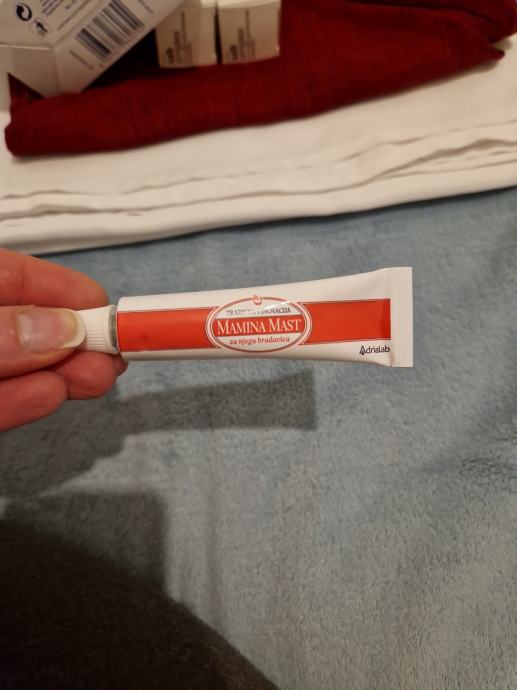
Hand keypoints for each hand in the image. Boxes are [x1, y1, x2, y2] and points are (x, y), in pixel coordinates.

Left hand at [0, 248, 126, 430]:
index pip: (10, 275)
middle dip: (72, 338)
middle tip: (114, 353)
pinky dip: (21, 402)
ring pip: (13, 366)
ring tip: (98, 378)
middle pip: (22, 324)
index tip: (103, 306)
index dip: (60, 288)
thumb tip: (61, 329)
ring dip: (58, 373)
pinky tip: (54, 396)